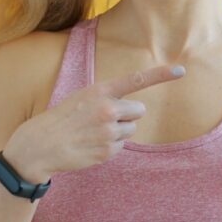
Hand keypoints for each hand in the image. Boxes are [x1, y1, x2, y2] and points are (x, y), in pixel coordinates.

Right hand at [3, 64, 185, 182]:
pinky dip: (111, 146)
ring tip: (94, 132)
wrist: (41, 145)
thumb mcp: (82, 97)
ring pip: (131, 129)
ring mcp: (109, 131)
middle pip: (139, 110)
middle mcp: (108, 109)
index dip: (161, 75)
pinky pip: (122, 145)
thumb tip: (133, 108)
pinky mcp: (108, 151)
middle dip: (127, 114)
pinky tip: (92, 144)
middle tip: (103, 118)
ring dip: (119, 131)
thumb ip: (106, 97)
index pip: (136, 79)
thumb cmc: (63, 118)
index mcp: (100, 90)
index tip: (181, 70)